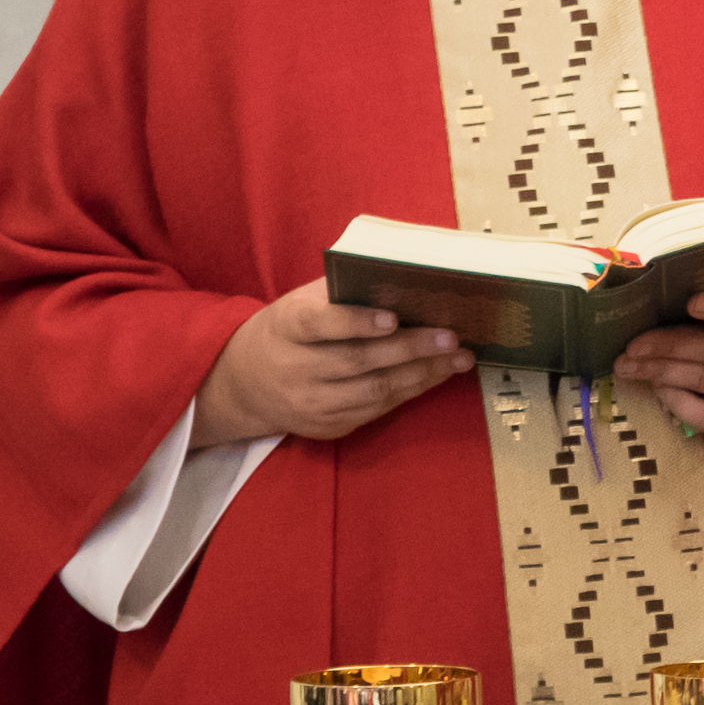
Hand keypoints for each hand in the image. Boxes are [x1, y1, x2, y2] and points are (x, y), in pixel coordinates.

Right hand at [192, 280, 474, 446]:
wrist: (245, 383)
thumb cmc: (288, 331)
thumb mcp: (301, 303)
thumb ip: (341, 291)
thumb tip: (401, 278)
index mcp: (286, 328)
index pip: (319, 324)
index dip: (356, 322)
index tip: (393, 318)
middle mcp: (295, 369)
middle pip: (357, 361)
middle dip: (410, 349)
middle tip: (450, 337)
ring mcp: (310, 403)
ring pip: (373, 391)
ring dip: (422, 374)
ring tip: (458, 358)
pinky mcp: (327, 426)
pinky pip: (377, 410)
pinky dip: (412, 391)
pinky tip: (437, 374)